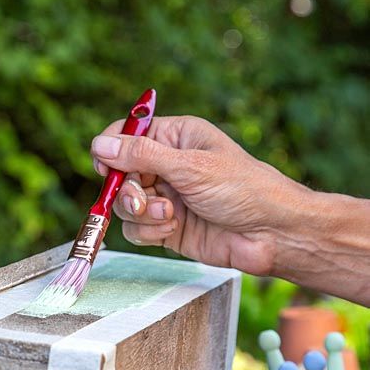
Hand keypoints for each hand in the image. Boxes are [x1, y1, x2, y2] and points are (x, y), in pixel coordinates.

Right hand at [90, 115, 308, 276]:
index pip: (128, 135)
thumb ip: (142, 156)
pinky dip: (148, 232)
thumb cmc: (243, 189)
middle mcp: (167, 165)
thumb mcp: (190, 167)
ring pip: (125, 205)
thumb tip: (100, 144)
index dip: (111, 150)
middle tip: (142, 202)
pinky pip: (136, 229)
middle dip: (127, 191)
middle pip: (121, 174)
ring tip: (168, 217)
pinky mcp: (167, 227)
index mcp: (176, 137)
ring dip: (141, 214)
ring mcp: (166, 198)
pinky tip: (171, 230)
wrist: (270, 234)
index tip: (105, 169)